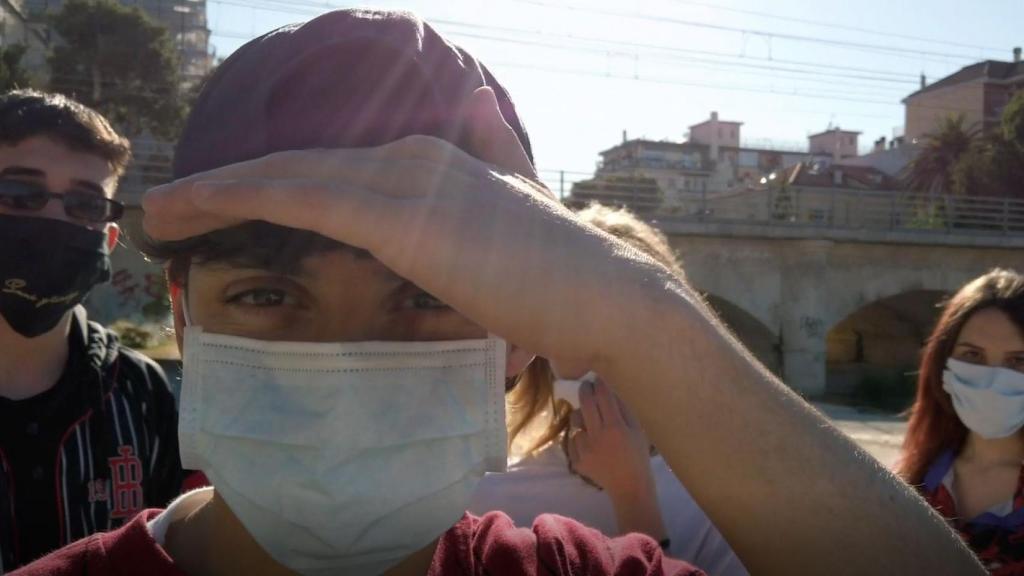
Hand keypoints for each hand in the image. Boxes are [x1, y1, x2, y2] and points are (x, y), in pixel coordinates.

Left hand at [143, 88, 675, 379]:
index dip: (271, 185)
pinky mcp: (397, 214)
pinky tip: (187, 211)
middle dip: (225, 187)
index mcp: (430, 161)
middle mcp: (410, 157)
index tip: (222, 211)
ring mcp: (403, 180)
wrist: (605, 296)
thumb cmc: (559, 279)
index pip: (331, 169)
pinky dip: (231, 197)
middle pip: (296, 164)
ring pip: (284, 174)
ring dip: (211, 191)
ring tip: (158, 216)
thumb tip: (481, 116)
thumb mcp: (515, 210)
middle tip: (169, 211)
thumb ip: (490, 163)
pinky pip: (295, 196)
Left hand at [566, 378, 666, 539]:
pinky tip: (590, 442)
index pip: (603, 396)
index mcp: (615, 428)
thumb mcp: (638, 430)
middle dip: (585, 390)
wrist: (629, 487)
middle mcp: (597, 436)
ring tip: (590, 420)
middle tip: (587, 386)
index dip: (599, 383)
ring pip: (575, 420)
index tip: (598, 378)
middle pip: (585, 403)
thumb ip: (624, 409)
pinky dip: (580, 437)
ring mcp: (584, 450)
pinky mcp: (576, 461)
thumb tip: (610, 388)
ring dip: (582, 416)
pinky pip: (573, 440)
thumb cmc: (638, 456)